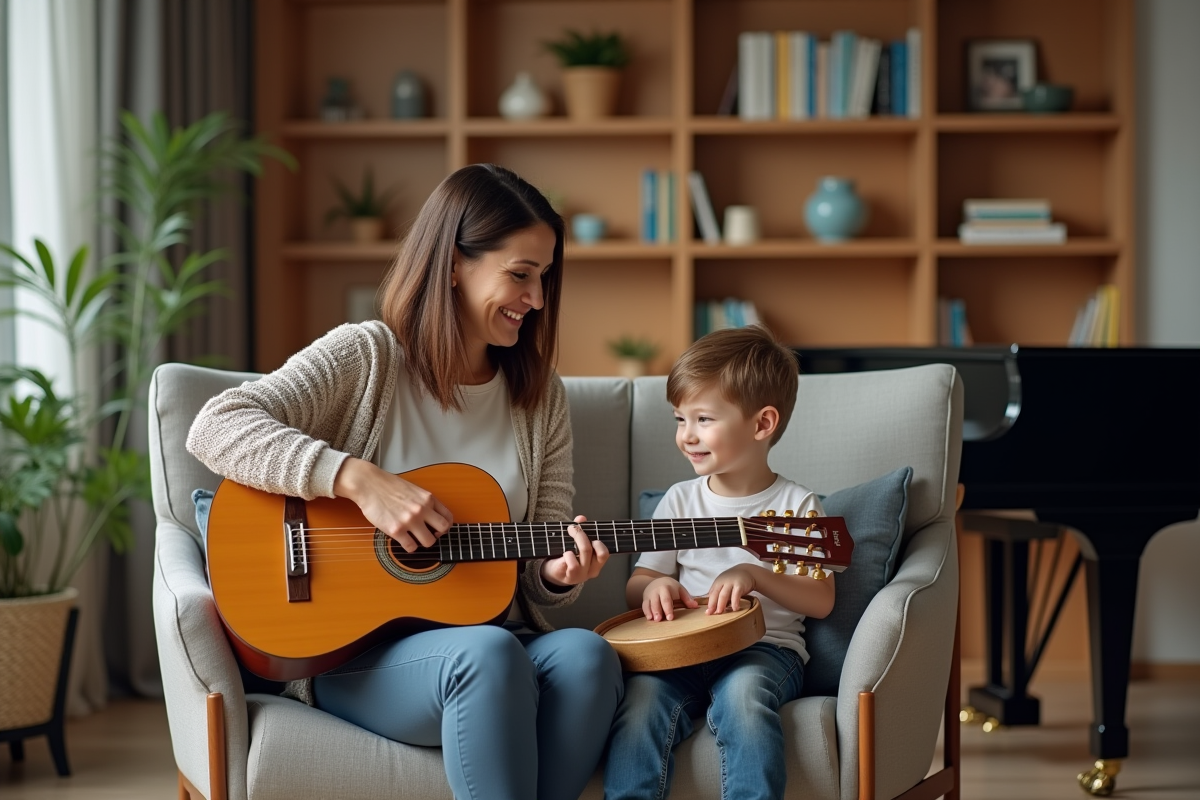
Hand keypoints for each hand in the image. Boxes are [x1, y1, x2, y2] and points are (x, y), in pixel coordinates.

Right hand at [334, 458, 453, 551]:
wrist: (369, 484)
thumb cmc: (388, 486)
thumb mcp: (414, 489)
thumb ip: (425, 502)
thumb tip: (433, 517)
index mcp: (428, 498)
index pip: (448, 517)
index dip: (445, 526)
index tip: (438, 529)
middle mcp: (422, 509)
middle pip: (443, 529)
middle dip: (437, 535)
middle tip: (428, 535)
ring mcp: (410, 520)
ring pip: (429, 542)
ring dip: (422, 542)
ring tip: (414, 538)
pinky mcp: (396, 530)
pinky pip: (411, 547)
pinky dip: (409, 547)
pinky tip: (403, 540)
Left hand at [540, 516, 608, 586]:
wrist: (554, 573)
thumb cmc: (567, 557)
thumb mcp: (575, 543)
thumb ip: (580, 530)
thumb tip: (581, 518)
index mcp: (597, 562)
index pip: (605, 553)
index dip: (599, 542)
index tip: (588, 533)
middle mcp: (592, 570)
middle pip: (594, 549)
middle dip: (582, 534)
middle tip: (573, 529)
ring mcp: (582, 575)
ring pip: (585, 553)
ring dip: (576, 540)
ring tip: (568, 536)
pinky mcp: (571, 577)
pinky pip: (573, 564)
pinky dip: (569, 555)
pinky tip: (565, 553)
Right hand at [642, 577, 697, 621]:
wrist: (658, 580)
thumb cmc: (671, 588)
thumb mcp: (680, 590)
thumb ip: (687, 598)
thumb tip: (696, 606)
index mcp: (666, 588)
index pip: (667, 599)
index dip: (668, 608)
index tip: (670, 617)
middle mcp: (657, 591)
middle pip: (657, 601)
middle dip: (658, 611)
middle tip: (659, 620)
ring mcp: (650, 595)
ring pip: (650, 604)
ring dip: (651, 612)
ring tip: (654, 620)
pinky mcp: (645, 599)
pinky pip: (644, 605)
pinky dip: (646, 612)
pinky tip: (649, 618)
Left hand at [707, 566, 756, 614]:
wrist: (748, 572)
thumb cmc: (735, 581)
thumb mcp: (725, 585)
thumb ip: (720, 594)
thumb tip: (714, 608)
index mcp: (718, 582)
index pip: (711, 593)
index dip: (709, 603)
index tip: (708, 612)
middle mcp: (723, 581)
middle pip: (715, 593)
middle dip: (712, 604)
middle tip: (710, 613)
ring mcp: (731, 582)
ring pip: (724, 594)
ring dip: (721, 604)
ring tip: (720, 612)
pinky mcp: (740, 585)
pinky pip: (736, 594)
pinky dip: (734, 602)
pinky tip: (734, 608)